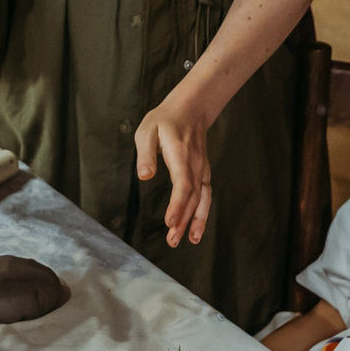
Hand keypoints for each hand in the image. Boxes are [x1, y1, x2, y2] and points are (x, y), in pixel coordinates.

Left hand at [133, 87, 212, 246]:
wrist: (190, 109)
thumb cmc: (164, 120)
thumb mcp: (147, 130)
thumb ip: (145, 154)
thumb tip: (145, 176)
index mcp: (180, 154)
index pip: (183, 183)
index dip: (177, 204)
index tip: (169, 221)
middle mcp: (194, 164)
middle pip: (192, 196)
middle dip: (183, 220)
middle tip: (172, 241)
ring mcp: (201, 169)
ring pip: (201, 199)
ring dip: (194, 221)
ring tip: (186, 241)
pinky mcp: (202, 173)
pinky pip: (205, 196)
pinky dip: (202, 214)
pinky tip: (195, 231)